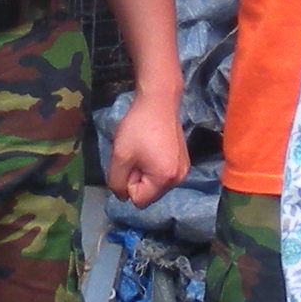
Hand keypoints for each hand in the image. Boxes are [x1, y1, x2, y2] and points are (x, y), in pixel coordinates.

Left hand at [106, 86, 186, 207]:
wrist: (159, 101)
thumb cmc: (139, 127)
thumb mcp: (120, 156)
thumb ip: (117, 182)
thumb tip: (122, 196)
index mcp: (165, 179)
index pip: (139, 200)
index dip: (129, 183)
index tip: (131, 162)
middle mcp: (179, 179)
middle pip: (149, 194)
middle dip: (138, 179)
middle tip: (136, 155)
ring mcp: (183, 170)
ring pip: (155, 184)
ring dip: (145, 172)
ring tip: (144, 150)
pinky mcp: (183, 161)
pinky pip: (163, 175)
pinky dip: (154, 166)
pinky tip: (152, 148)